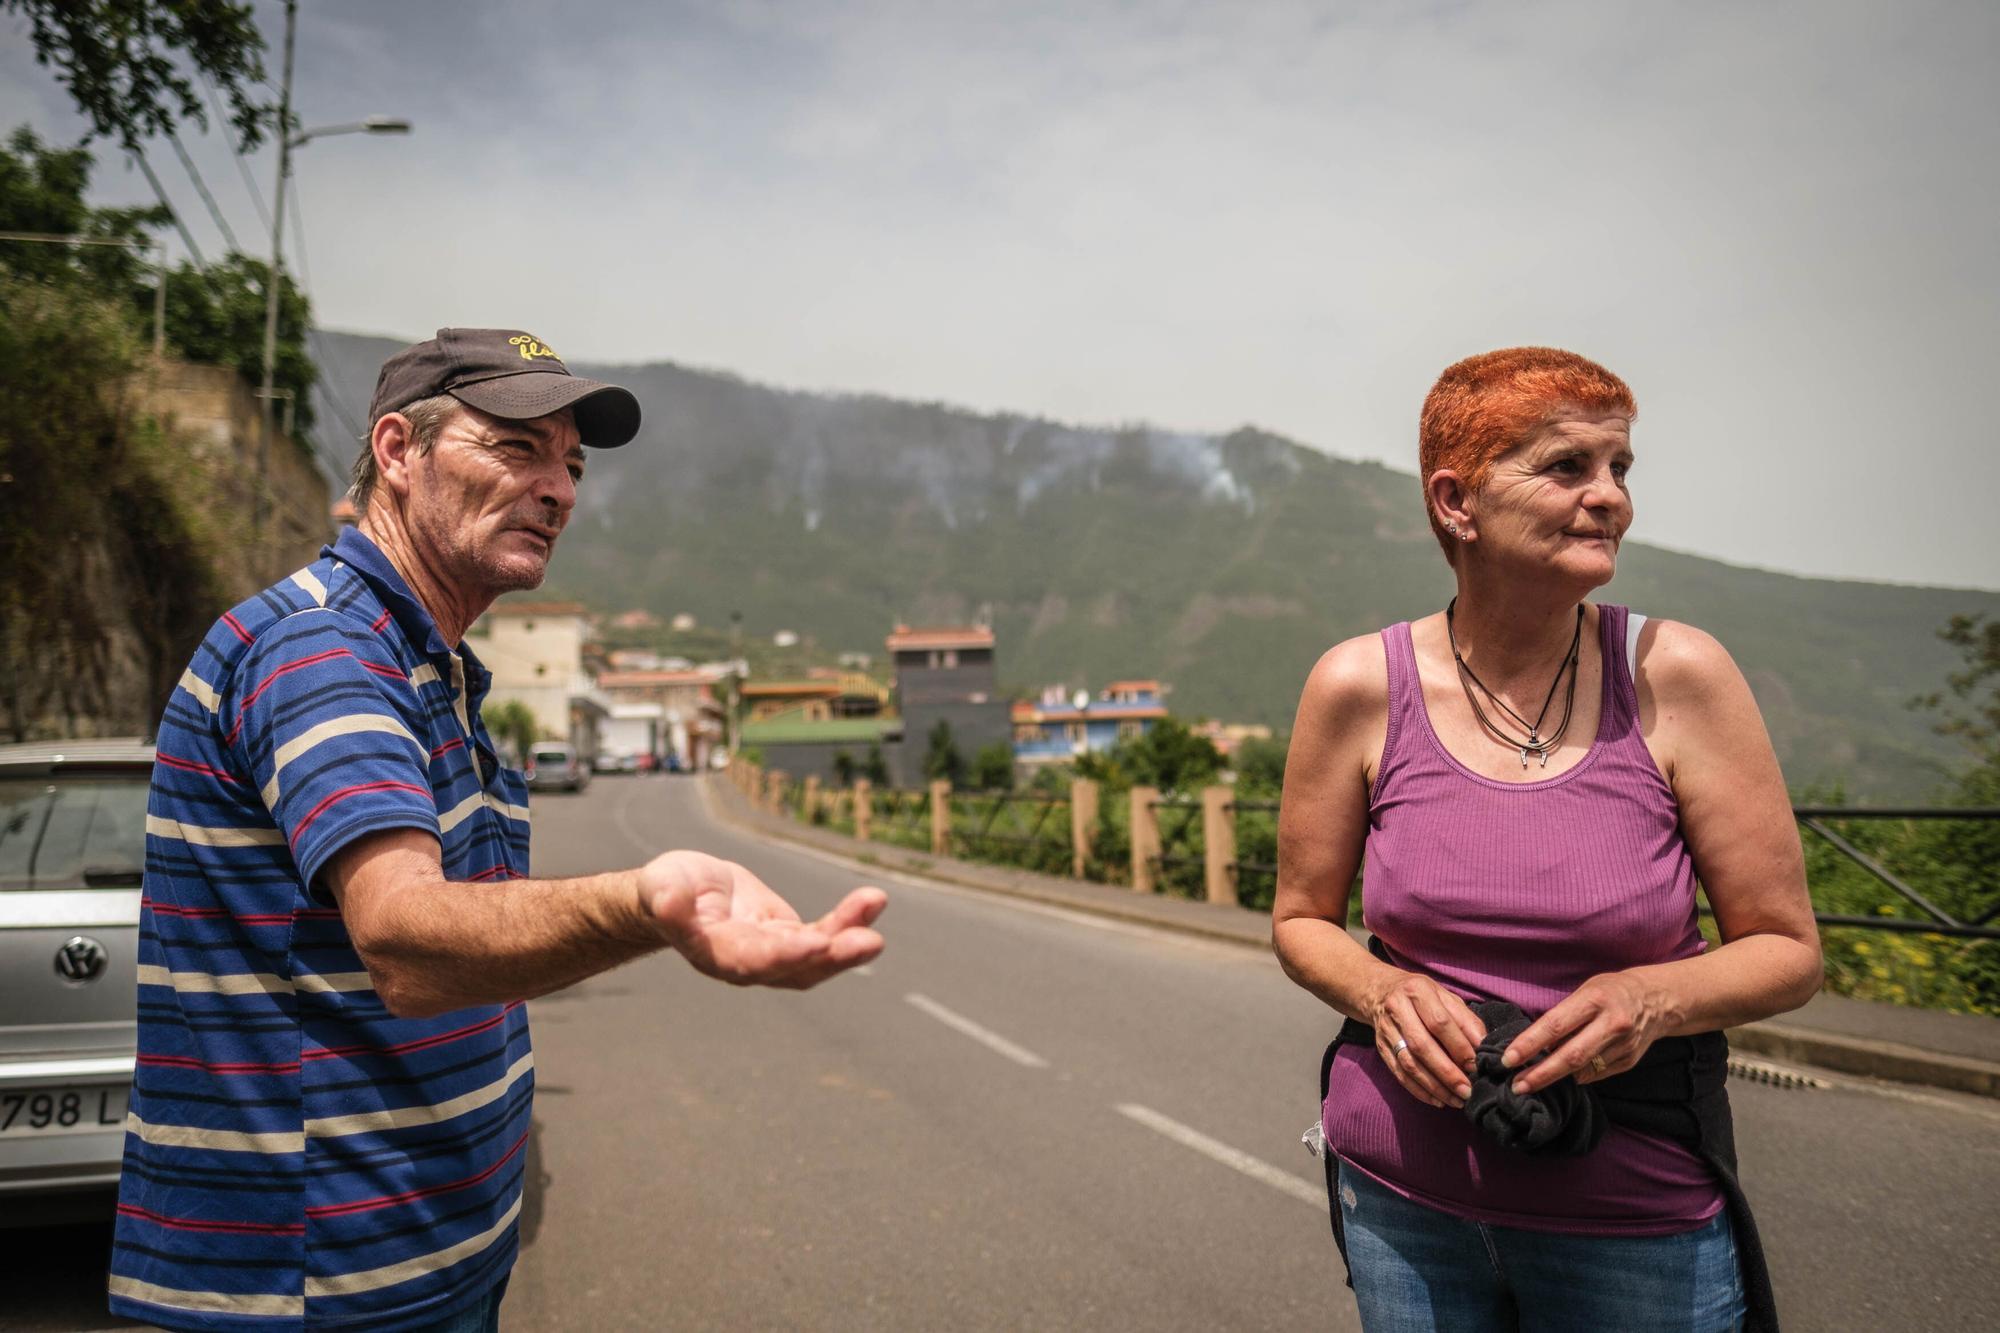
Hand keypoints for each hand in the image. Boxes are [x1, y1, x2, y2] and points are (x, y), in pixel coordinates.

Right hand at [639, 850, 885, 988]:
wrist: (679, 893)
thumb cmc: (665, 890)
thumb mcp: (660, 886)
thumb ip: (666, 898)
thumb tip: (666, 900)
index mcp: (715, 955)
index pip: (753, 961)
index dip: (784, 954)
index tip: (817, 943)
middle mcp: (749, 963)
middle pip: (796, 969)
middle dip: (833, 957)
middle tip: (870, 942)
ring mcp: (773, 953)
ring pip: (817, 957)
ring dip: (850, 939)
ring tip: (876, 908)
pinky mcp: (790, 936)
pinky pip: (825, 933)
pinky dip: (849, 920)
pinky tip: (875, 901)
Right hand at [1364, 969, 1485, 1109]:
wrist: (1380, 991)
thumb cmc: (1422, 996)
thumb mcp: (1446, 997)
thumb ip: (1466, 1020)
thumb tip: (1483, 1047)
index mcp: (1417, 991)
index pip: (1439, 1023)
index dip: (1458, 1046)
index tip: (1475, 1065)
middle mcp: (1397, 1009)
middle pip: (1422, 1046)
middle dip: (1447, 1072)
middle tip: (1467, 1090)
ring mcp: (1386, 1030)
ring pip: (1409, 1063)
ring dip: (1434, 1086)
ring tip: (1455, 1100)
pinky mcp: (1381, 1048)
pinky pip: (1399, 1073)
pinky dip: (1419, 1090)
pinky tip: (1437, 1100)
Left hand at [1502, 971, 1678, 1093]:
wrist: (1657, 1000)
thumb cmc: (1610, 991)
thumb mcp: (1585, 991)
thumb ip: (1563, 1015)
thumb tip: (1535, 1043)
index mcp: (1595, 1000)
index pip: (1555, 1026)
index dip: (1529, 1044)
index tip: (1508, 1059)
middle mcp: (1611, 1024)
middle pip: (1571, 1056)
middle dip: (1540, 1074)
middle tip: (1517, 1085)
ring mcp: (1623, 1045)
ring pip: (1583, 1070)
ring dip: (1555, 1079)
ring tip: (1530, 1084)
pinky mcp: (1629, 1061)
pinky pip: (1596, 1074)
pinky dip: (1577, 1076)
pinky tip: (1563, 1077)